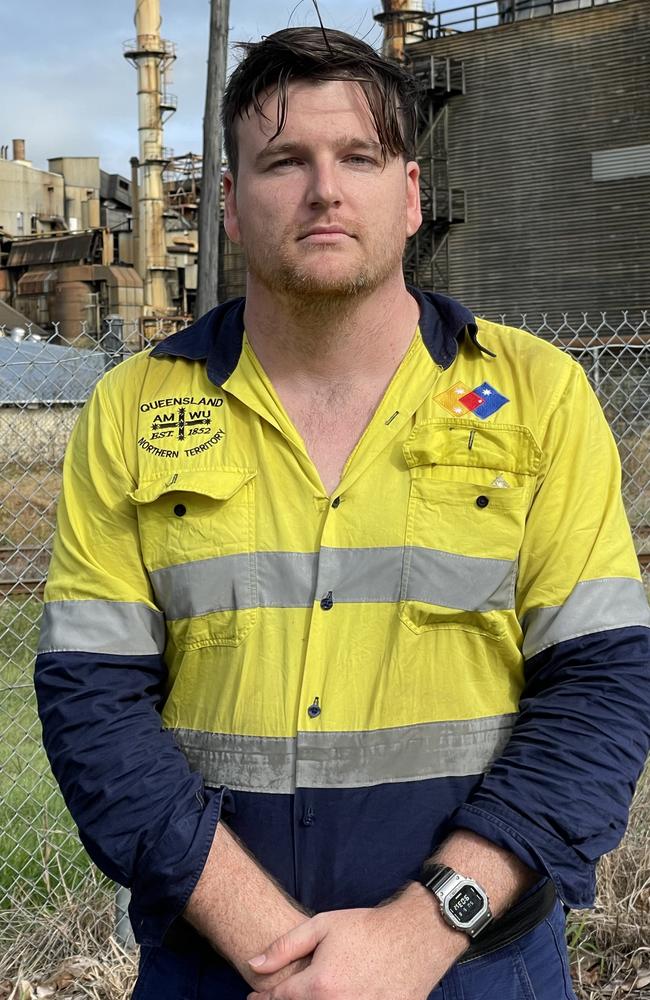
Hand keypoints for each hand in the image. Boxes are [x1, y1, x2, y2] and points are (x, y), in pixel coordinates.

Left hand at [245, 883, 465, 999]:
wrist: (413, 937)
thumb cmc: (366, 928)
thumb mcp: (322, 926)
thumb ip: (284, 947)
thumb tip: (254, 964)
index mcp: (319, 985)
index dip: (262, 999)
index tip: (254, 996)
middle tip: (288, 992)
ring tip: (320, 989)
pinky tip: (343, 993)